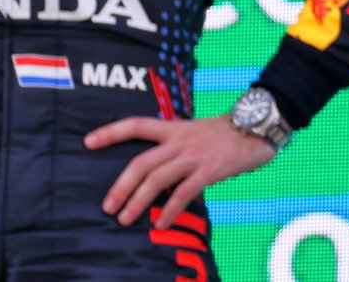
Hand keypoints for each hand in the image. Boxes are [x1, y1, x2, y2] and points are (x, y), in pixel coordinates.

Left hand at [85, 115, 276, 228]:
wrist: (261, 125)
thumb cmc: (230, 133)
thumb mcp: (199, 132)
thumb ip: (179, 148)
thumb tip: (162, 177)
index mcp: (175, 128)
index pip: (136, 125)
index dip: (111, 132)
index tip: (87, 142)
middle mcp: (181, 140)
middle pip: (141, 161)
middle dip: (120, 186)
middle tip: (107, 206)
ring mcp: (195, 155)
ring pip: (157, 178)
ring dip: (138, 201)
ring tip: (126, 219)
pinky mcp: (211, 169)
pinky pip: (185, 192)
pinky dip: (170, 209)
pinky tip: (162, 222)